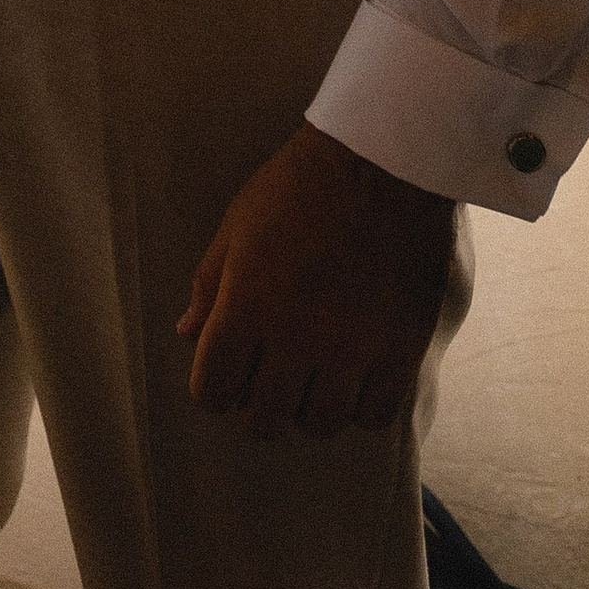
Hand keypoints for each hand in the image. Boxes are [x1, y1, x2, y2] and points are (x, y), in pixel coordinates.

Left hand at [178, 124, 457, 442]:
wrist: (382, 164)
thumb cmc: (299, 186)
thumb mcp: (237, 226)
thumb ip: (210, 287)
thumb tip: (187, 334)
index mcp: (247, 305)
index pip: (213, 390)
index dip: (213, 391)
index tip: (225, 378)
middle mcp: (296, 338)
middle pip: (265, 419)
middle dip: (257, 408)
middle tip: (268, 384)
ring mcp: (352, 349)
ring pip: (320, 425)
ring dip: (309, 409)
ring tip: (313, 379)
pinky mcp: (401, 351)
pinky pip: (374, 417)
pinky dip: (359, 408)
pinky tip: (354, 378)